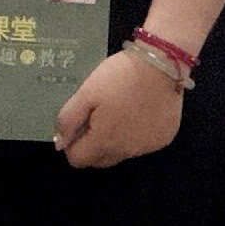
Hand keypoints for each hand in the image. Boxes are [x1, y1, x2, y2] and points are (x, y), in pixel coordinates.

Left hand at [56, 50, 183, 168]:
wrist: (160, 65)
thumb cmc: (119, 77)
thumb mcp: (86, 93)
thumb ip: (68, 120)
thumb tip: (60, 143)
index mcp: (104, 142)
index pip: (78, 160)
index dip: (72, 145)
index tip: (78, 126)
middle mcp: (126, 151)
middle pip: (100, 160)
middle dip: (93, 145)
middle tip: (97, 118)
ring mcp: (147, 147)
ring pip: (122, 153)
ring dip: (116, 140)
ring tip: (120, 111)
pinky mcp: (163, 138)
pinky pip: (143, 144)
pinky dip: (137, 134)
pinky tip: (139, 112)